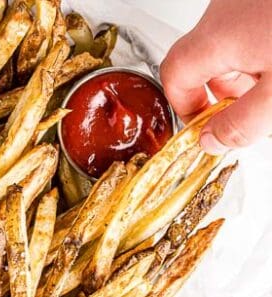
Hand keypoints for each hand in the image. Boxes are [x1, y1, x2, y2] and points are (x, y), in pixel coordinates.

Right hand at [160, 0, 271, 154]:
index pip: (173, 79)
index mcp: (216, 39)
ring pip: (225, 47)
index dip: (184, 110)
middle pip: (198, 63)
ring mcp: (242, 3)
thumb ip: (243, 123)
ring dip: (241, 74)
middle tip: (245, 114)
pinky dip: (257, 53)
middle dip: (219, 95)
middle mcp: (222, 14)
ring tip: (271, 88)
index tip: (205, 129)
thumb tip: (213, 142)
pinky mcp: (258, 1)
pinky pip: (246, 32)